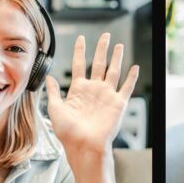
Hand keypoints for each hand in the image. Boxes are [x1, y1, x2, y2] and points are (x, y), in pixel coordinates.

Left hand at [46, 33, 138, 155]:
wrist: (83, 146)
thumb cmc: (69, 132)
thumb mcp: (55, 109)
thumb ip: (53, 92)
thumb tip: (48, 78)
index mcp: (78, 90)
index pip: (79, 65)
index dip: (80, 51)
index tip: (81, 39)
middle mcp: (94, 90)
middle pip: (98, 63)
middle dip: (102, 49)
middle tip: (105, 36)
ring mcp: (106, 96)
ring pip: (113, 71)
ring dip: (116, 58)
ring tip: (118, 45)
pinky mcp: (118, 103)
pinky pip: (127, 87)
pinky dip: (132, 77)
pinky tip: (135, 67)